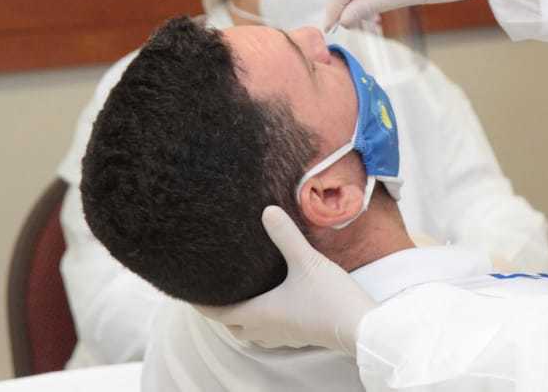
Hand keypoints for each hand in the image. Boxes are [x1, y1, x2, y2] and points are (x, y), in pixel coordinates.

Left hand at [199, 207, 375, 354]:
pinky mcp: (300, 335)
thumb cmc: (330, 298)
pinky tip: (274, 304)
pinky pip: (270, 331)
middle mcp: (267, 329)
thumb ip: (285, 236)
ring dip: (241, 318)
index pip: (218, 313)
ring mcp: (284, 335)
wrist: (361, 327)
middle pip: (232, 325)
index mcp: (260, 313)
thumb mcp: (307, 261)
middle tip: (213, 292)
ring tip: (240, 297)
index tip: (186, 293)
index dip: (200, 304)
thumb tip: (267, 210)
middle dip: (220, 311)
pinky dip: (263, 320)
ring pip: (251, 332)